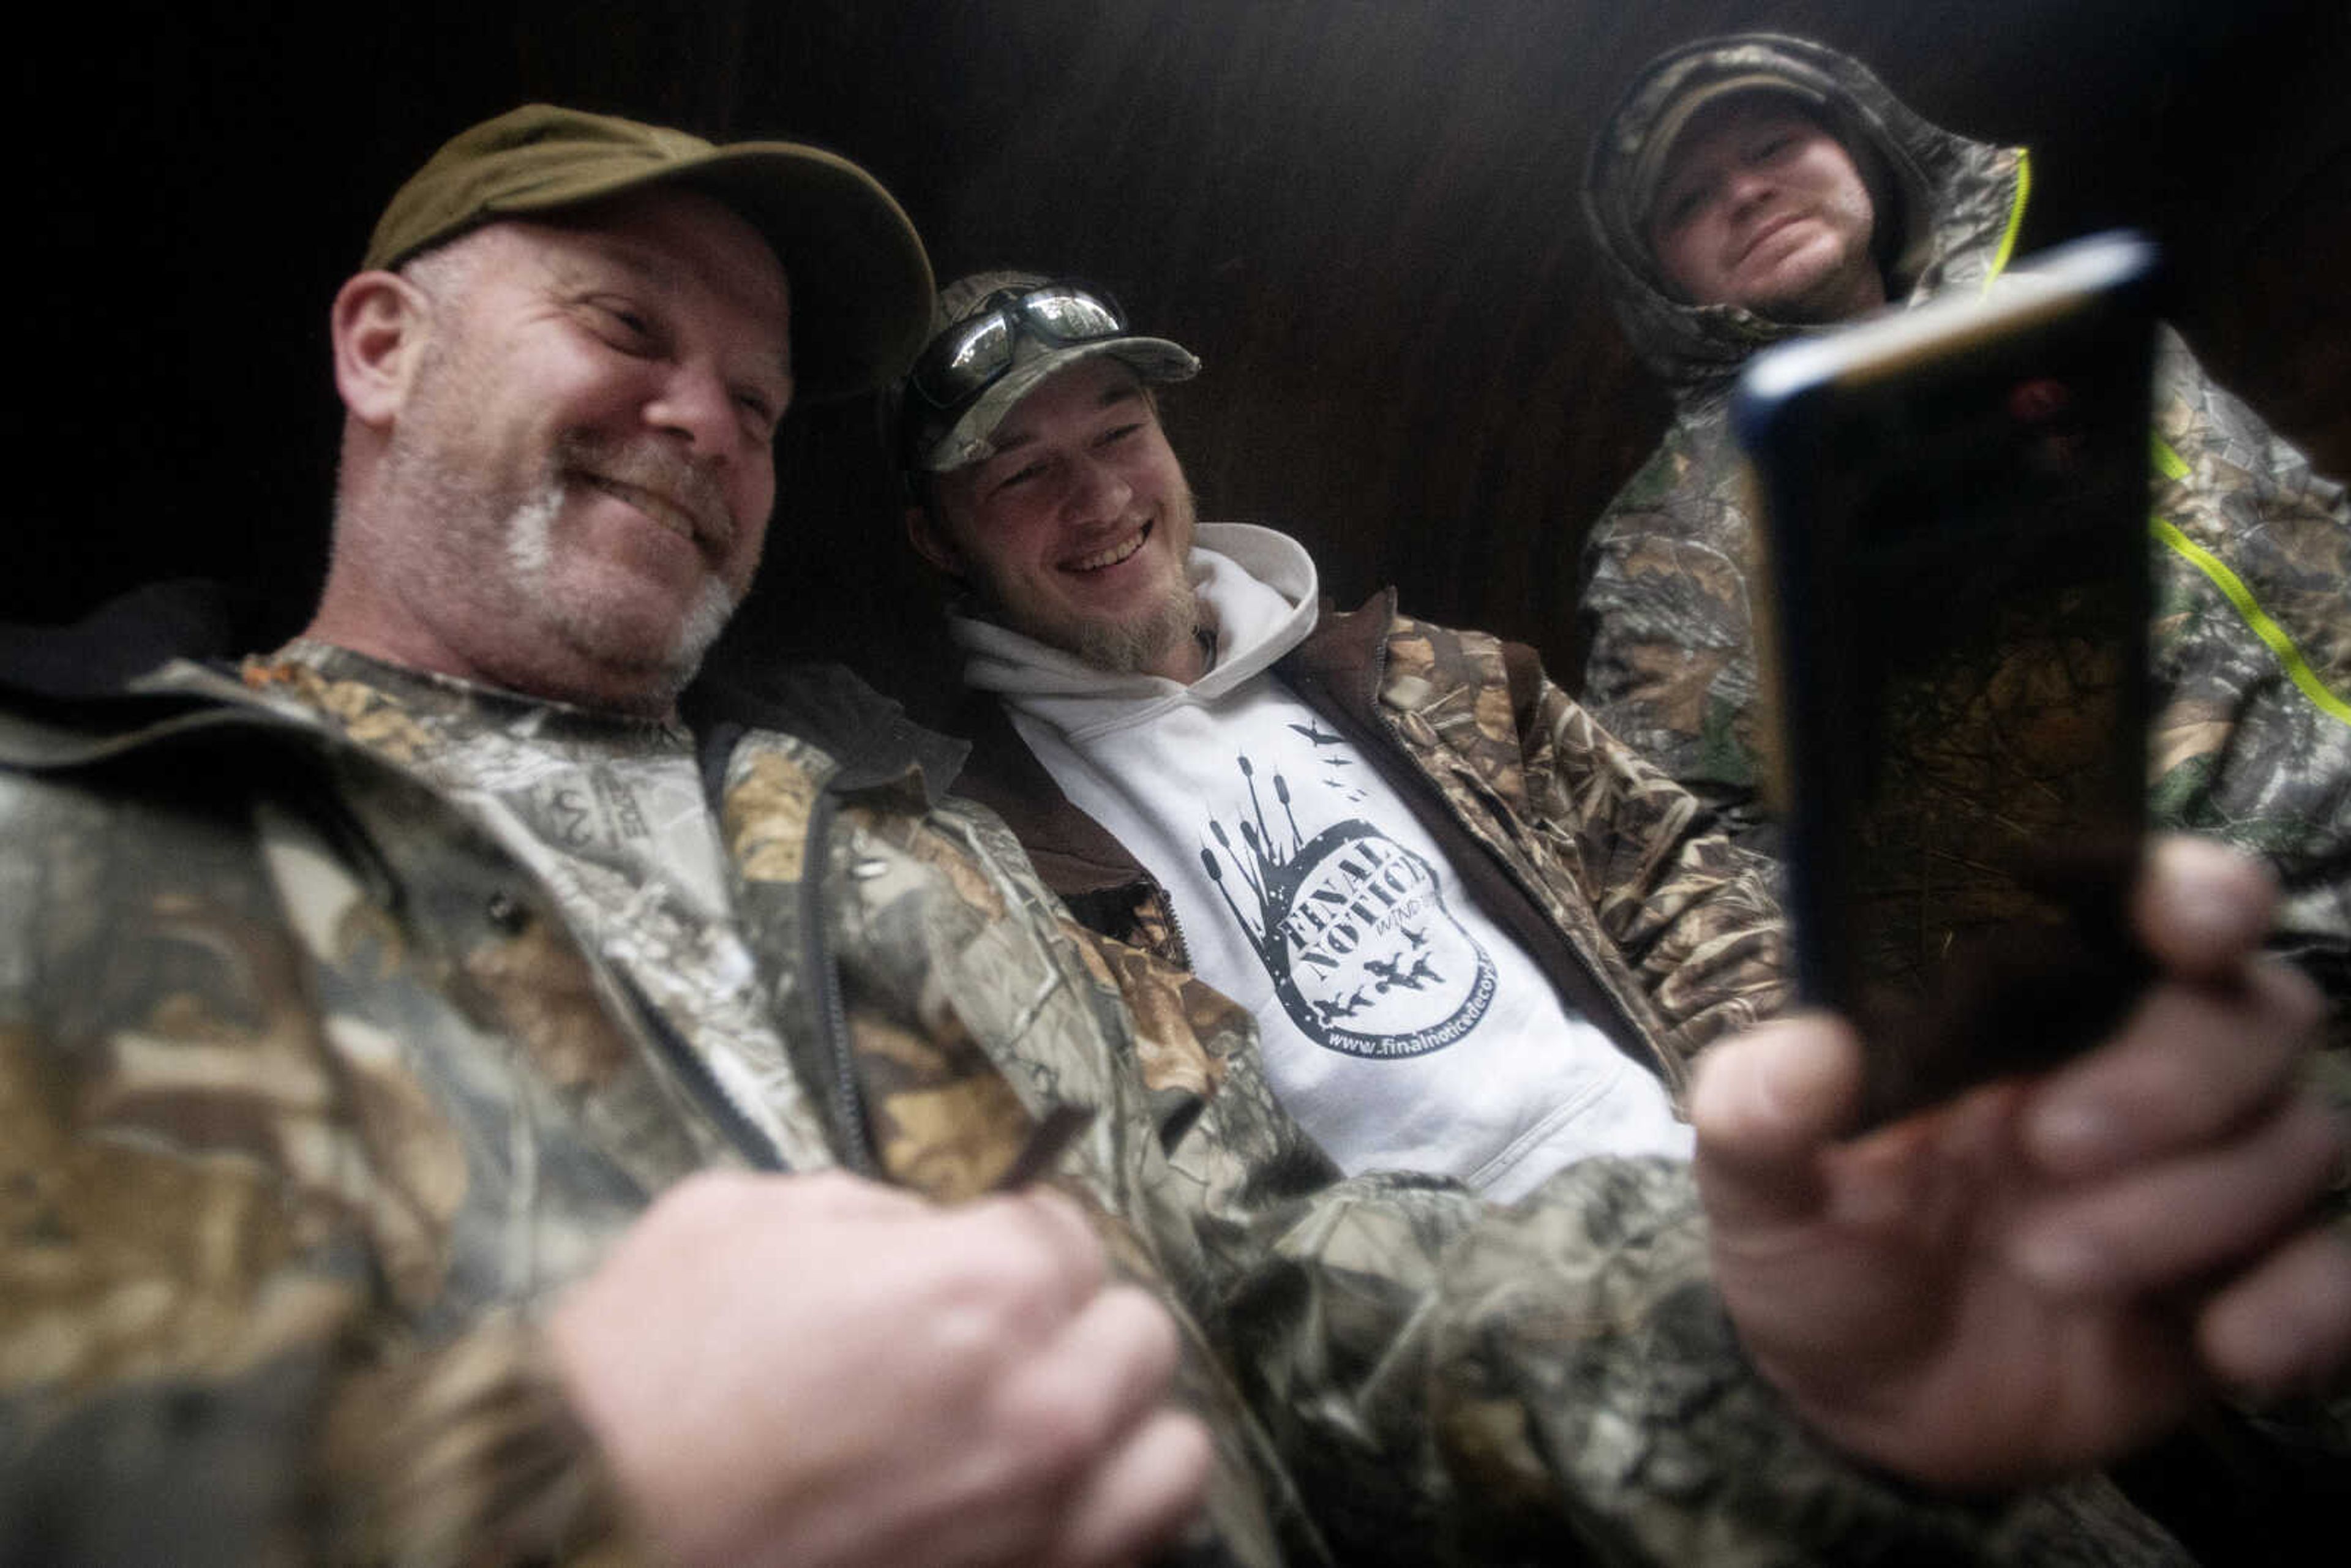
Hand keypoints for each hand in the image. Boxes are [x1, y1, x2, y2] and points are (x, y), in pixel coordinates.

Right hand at [548, 1170, 1210, 1567]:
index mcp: (978, 1288)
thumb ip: (865, 1211)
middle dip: (1072, 1322)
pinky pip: (1132, 1547)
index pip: (1071, 1233)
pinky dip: (1105, 1515)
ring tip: (1047, 1423)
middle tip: (1003, 1340)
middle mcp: (1036, 1406)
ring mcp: (1039, 1524)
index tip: (980, 1257)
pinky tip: (1043, 1501)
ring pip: (1167, 1450)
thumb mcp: (739, 1218)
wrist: (576, 1534)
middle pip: (1135, 1334)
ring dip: (1116, 1424)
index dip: (1015, 1240)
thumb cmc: (642, 1379)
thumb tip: (924, 1233)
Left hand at [1693, 836, 2350, 1491]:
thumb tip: (1806, 1049)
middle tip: (2052, 1147)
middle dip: (2175, 1074)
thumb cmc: (1822, 1259)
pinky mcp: (2251, 1281)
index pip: (2138, 901)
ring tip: (2051, 1268)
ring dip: (2194, 1205)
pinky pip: (2345, 1264)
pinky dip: (2310, 1302)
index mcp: (2022, 1009)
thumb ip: (1758, 1115)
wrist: (1869, 1412)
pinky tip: (2224, 1348)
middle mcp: (2135, 1068)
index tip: (2198, 915)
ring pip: (2302, 1134)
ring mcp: (2206, 1175)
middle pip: (2250, 1008)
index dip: (2190, 887)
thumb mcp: (1758, 1194)